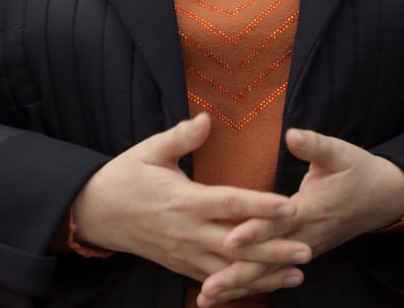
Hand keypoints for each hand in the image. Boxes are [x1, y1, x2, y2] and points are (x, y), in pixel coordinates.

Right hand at [70, 113, 310, 282]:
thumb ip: (180, 137)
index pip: (229, 203)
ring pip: (231, 268)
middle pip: (237, 243)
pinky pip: (217, 279)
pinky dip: (243, 284)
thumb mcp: (149, 151)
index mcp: (183, 200)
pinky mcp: (182, 266)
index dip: (260, 205)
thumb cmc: (125, 176)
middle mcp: (187, 232)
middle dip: (273, 248)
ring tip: (298, 273)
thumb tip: (206, 119)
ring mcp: (185, 253)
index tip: (289, 205)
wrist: (95, 213)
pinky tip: (268, 284)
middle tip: (307, 248)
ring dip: (265, 273)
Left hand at [198, 129, 403, 304]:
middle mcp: (306, 235)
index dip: (255, 232)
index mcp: (312, 209)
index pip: (279, 223)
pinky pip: (273, 273)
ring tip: (208, 297)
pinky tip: (227, 292)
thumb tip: (292, 135)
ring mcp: (304, 248)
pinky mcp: (301, 253)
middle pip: (268, 258)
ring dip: (239, 284)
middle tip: (209, 287)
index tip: (229, 239)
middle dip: (237, 273)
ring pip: (268, 272)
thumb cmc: (358, 172)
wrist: (383, 199)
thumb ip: (315, 145)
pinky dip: (250, 284)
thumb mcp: (340, 153)